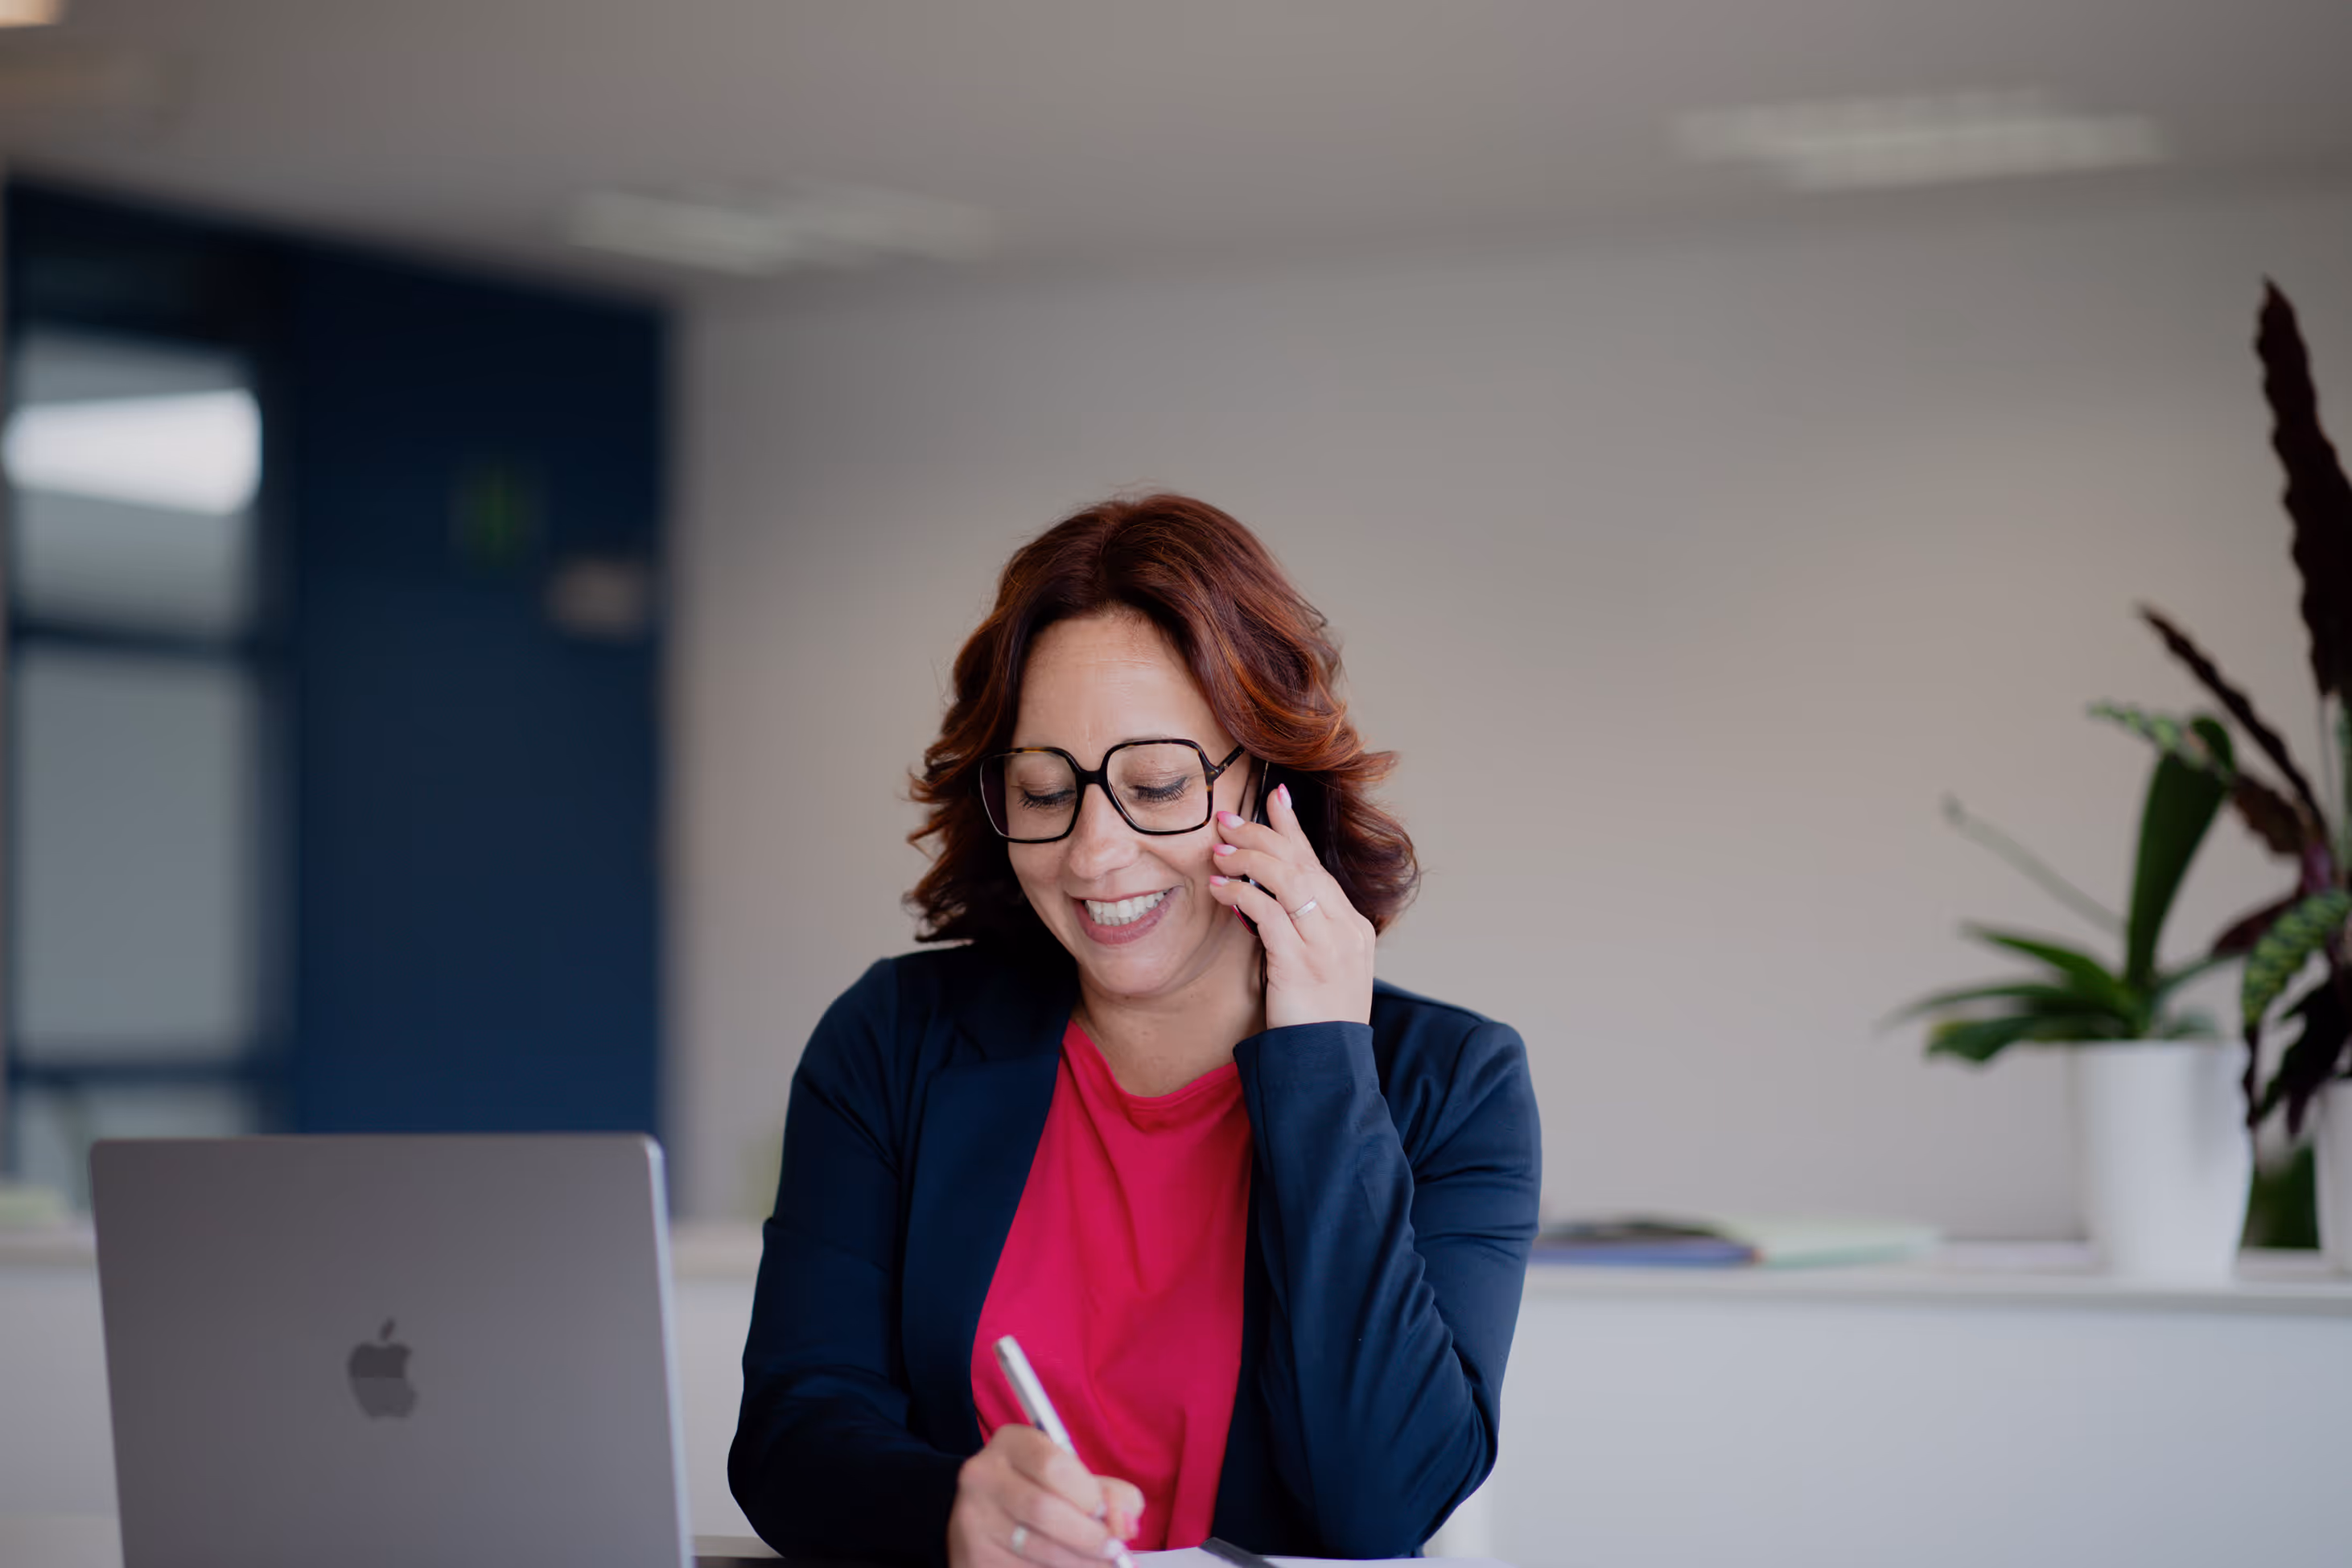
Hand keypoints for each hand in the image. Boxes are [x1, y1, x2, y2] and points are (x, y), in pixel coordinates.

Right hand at [948, 1424, 1143, 1567]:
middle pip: (1044, 1509)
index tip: (1109, 1516)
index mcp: (1012, 1443)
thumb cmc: (1039, 1489)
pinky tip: (1071, 1566)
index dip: (1089, 1496)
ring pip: (1036, 1547)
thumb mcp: (1071, 1477)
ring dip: (1079, 1562)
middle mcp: (983, 1475)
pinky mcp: (973, 1555)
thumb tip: (1126, 1522)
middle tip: (1114, 1550)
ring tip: (1100, 1564)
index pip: (1053, 1465)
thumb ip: (1107, 1493)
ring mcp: (973, 1517)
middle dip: (1089, 1536)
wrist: (987, 1513)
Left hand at [1208, 781, 1376, 1029]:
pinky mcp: (1301, 963)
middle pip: (1302, 864)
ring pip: (1288, 880)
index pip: (1318, 865)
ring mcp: (1326, 945)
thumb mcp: (1317, 968)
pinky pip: (1268, 914)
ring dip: (1248, 857)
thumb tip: (1261, 899)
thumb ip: (1300, 932)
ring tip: (1217, 850)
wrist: (1326, 1066)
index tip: (1274, 797)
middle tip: (1226, 819)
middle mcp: (1344, 929)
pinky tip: (1219, 889)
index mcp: (1351, 927)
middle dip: (1262, 835)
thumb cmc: (1315, 1019)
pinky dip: (1241, 894)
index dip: (1293, 829)